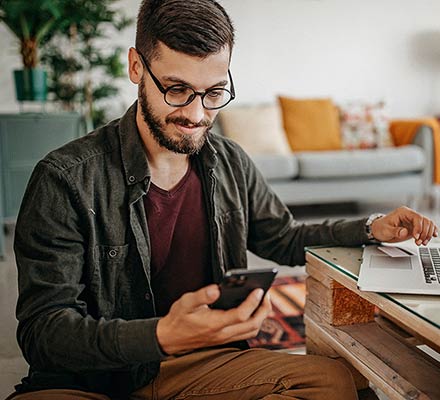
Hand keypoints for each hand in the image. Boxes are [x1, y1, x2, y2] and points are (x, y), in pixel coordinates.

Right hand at [156, 284, 271, 354]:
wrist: (170, 338)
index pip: (241, 315)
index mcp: (214, 324)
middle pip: (253, 325)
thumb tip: (216, 288)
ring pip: (252, 331)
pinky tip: (253, 310)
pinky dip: (254, 322)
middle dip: (264, 309)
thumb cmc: (178, 319)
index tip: (259, 290)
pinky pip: (246, 333)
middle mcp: (223, 334)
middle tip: (266, 293)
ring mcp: (225, 338)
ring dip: (261, 316)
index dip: (252, 302)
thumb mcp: (185, 302)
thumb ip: (201, 295)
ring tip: (262, 300)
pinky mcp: (225, 339)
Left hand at [371, 206, 438, 244]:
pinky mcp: (415, 227)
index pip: (417, 217)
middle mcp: (410, 215)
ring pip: (428, 225)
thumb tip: (404, 231)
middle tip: (419, 242)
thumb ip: (395, 231)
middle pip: (425, 221)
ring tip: (422, 243)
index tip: (416, 237)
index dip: (419, 227)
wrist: (378, 230)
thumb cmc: (380, 228)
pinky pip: (427, 228)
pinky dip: (430, 232)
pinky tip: (432, 237)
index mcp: (403, 212)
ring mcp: (413, 221)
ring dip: (427, 234)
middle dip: (424, 233)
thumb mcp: (385, 230)